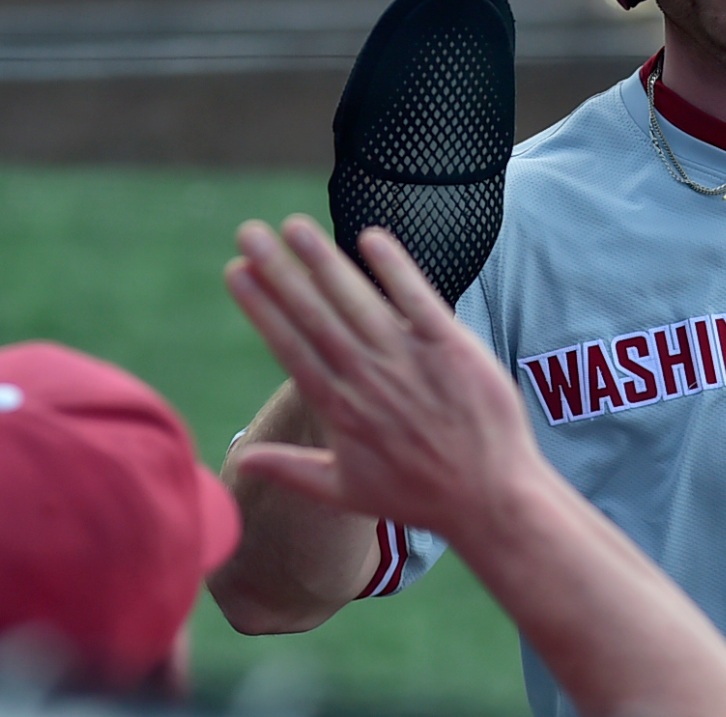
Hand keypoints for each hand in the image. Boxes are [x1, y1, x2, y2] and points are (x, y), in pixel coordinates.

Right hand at [224, 215, 540, 539]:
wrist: (490, 499)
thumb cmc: (418, 496)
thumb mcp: (346, 492)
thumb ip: (291, 468)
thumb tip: (240, 460)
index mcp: (339, 409)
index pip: (289, 346)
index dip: (261, 307)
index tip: (235, 272)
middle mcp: (367, 379)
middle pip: (315, 315)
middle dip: (279, 272)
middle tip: (249, 233)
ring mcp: (410, 361)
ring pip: (358, 301)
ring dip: (324, 261)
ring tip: (295, 227)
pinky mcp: (452, 348)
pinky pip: (419, 300)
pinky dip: (395, 269)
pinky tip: (370, 237)